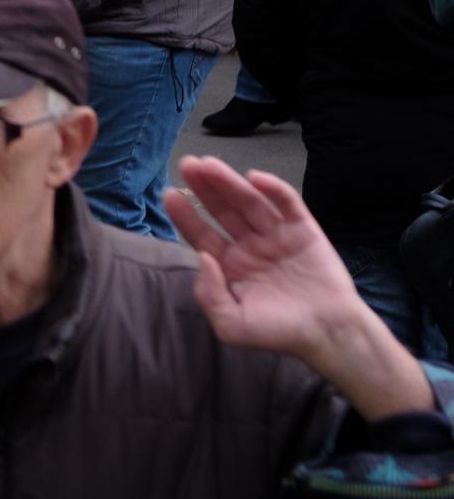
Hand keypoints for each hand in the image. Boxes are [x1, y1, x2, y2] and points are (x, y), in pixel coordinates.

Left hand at [167, 155, 431, 419]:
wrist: (329, 335)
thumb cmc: (279, 333)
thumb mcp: (231, 324)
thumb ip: (209, 294)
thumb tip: (202, 257)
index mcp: (230, 265)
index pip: (202, 234)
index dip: (185, 215)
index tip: (168, 194)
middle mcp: (250, 245)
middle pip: (223, 210)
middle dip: (204, 188)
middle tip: (187, 164)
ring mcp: (276, 236)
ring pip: (249, 202)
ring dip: (230, 182)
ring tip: (209, 164)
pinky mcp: (304, 230)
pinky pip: (288, 204)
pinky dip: (273, 189)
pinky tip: (254, 177)